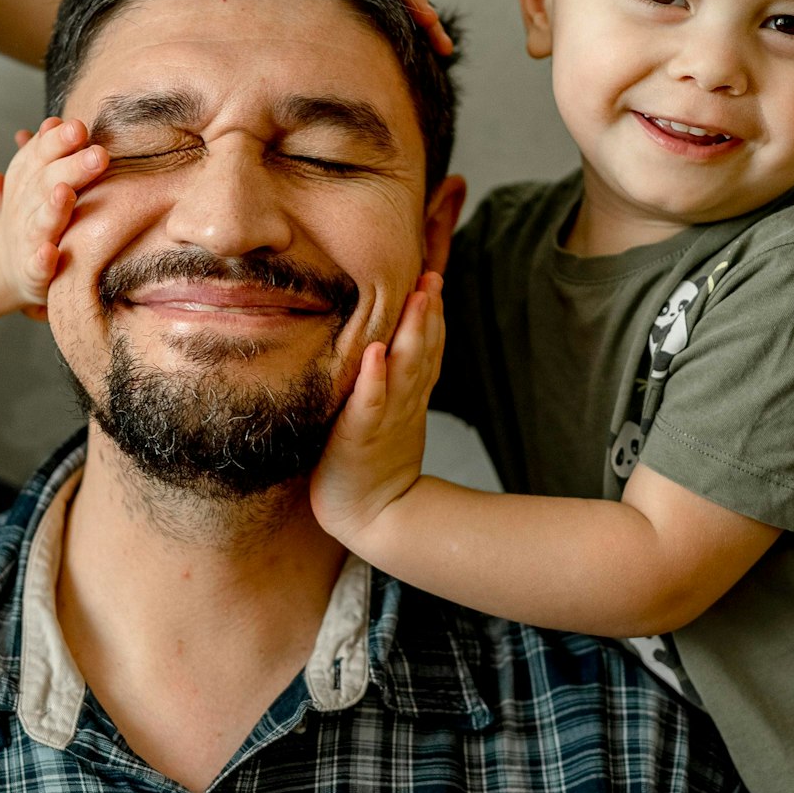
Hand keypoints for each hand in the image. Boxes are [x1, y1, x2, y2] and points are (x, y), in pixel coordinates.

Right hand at [0, 116, 105, 313]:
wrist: (3, 266)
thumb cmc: (30, 216)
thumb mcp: (32, 181)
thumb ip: (43, 153)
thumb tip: (53, 121)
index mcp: (26, 183)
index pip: (38, 156)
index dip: (56, 142)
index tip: (79, 126)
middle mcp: (24, 209)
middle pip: (45, 184)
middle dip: (70, 168)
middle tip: (98, 154)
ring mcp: (26, 240)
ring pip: (39, 223)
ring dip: (52, 208)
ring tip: (66, 193)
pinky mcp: (30, 273)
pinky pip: (36, 266)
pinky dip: (41, 259)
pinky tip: (50, 252)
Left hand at [311, 271, 445, 542]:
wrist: (371, 517)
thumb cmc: (370, 463)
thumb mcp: (389, 417)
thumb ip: (394, 382)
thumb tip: (389, 345)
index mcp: (409, 396)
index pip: (426, 348)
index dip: (433, 314)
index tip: (433, 275)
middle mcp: (403, 402)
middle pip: (422, 351)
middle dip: (428, 313)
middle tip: (432, 275)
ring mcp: (385, 418)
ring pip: (404, 369)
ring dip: (411, 333)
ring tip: (417, 298)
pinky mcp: (360, 436)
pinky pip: (369, 403)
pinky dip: (374, 379)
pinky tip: (375, 354)